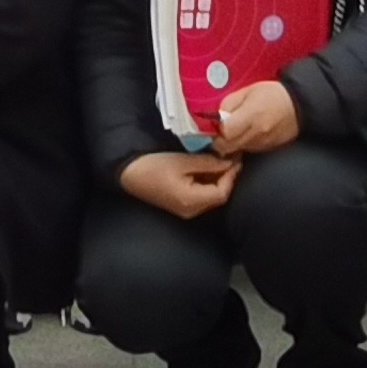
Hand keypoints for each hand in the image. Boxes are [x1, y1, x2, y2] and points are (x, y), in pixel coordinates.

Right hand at [121, 150, 236, 219]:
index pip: (223, 192)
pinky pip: (203, 195)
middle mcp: (192, 211)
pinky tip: (208, 167)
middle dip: (227, 176)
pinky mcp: (183, 204)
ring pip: (212, 195)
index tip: (236, 157)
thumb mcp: (183, 161)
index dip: (232, 175)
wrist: (130, 174)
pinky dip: (209, 182)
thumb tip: (230, 162)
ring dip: (219, 178)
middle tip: (232, 156)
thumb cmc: (154, 166)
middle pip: (219, 196)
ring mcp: (187, 209)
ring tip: (222, 159)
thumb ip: (209, 163)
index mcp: (192, 201)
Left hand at [213, 79, 301, 157]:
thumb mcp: (248, 91)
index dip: (217, 129)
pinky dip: (242, 145)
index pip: (225, 132)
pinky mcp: (266, 149)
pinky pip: (247, 151)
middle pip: (227, 146)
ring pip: (236, 151)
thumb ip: (229, 104)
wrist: (298, 106)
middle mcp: (256, 134)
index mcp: (251, 116)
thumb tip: (217, 117)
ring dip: (231, 144)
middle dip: (220, 140)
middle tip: (221, 130)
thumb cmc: (271, 94)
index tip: (217, 123)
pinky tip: (246, 134)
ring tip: (234, 131)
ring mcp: (261, 144)